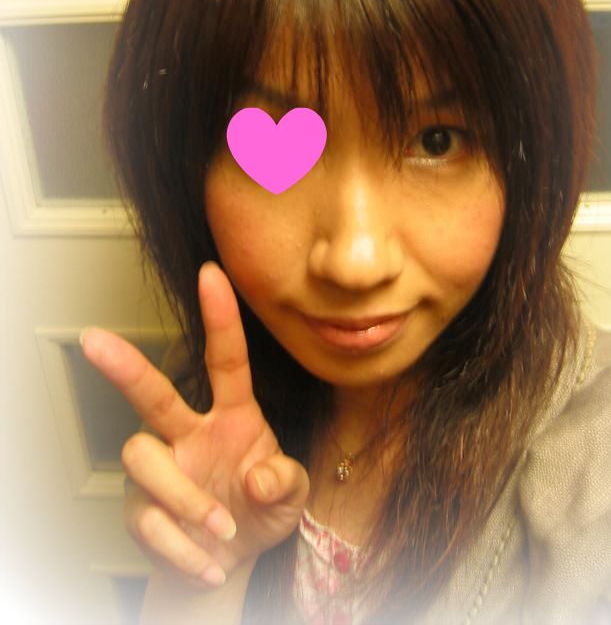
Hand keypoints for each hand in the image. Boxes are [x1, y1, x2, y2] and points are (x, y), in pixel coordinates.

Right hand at [81, 261, 309, 587]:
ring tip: (221, 531)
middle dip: (124, 365)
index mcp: (233, 415)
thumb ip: (287, 482)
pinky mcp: (140, 508)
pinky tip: (208, 563)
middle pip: (152, 393)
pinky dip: (181, 547)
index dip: (221, 317)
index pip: (226, 359)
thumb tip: (260, 477)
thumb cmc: (258, 510)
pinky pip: (148, 520)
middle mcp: (189, 432)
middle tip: (94, 339)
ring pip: (144, 459)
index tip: (212, 272)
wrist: (226, 562)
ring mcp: (161, 467)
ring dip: (185, 499)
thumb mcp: (290, 496)